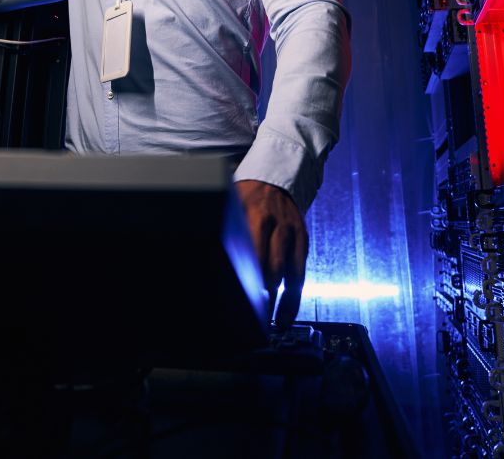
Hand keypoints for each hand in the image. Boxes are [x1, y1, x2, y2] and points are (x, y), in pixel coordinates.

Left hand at [235, 180, 306, 328]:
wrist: (275, 178)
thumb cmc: (245, 196)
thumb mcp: (230, 205)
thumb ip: (223, 229)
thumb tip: (201, 257)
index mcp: (252, 216)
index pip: (248, 253)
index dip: (243, 278)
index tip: (236, 300)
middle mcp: (274, 225)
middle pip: (268, 267)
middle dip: (260, 296)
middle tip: (252, 321)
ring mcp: (290, 233)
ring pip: (287, 274)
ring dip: (280, 302)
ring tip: (273, 325)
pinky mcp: (302, 239)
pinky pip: (300, 272)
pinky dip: (294, 296)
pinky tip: (287, 313)